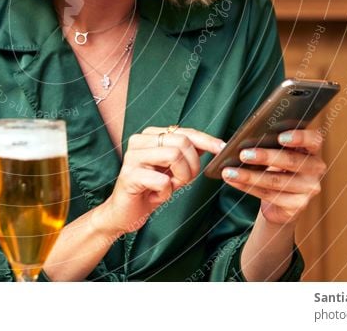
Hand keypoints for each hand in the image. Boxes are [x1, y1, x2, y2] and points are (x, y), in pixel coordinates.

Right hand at [95, 126, 224, 237]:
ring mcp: (132, 157)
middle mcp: (139, 141)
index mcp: (150, 136)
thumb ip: (187, 155)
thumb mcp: (173, 170)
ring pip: (174, 155)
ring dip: (181, 177)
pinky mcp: (129, 175)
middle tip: (185, 181)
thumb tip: (211, 145)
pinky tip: (156, 196)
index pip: (184, 131)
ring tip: (171, 187)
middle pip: (182, 142)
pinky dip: (166, 193)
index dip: (206, 140)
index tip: (222, 149)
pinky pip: (163, 181)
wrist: (124, 214)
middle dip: (192, 165)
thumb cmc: (150, 190)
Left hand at [221, 129, 325, 225]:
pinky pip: (269, 195)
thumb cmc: (275, 167)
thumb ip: (260, 143)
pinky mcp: (298, 205)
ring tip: (229, 171)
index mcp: (311, 149)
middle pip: (291, 161)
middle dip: (265, 157)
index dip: (299, 137)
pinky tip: (233, 181)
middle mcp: (315, 168)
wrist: (280, 201)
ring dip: (249, 176)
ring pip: (277, 181)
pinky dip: (247, 187)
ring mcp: (309, 188)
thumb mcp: (273, 152)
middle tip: (243, 154)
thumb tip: (226, 143)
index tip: (280, 137)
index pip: (313, 140)